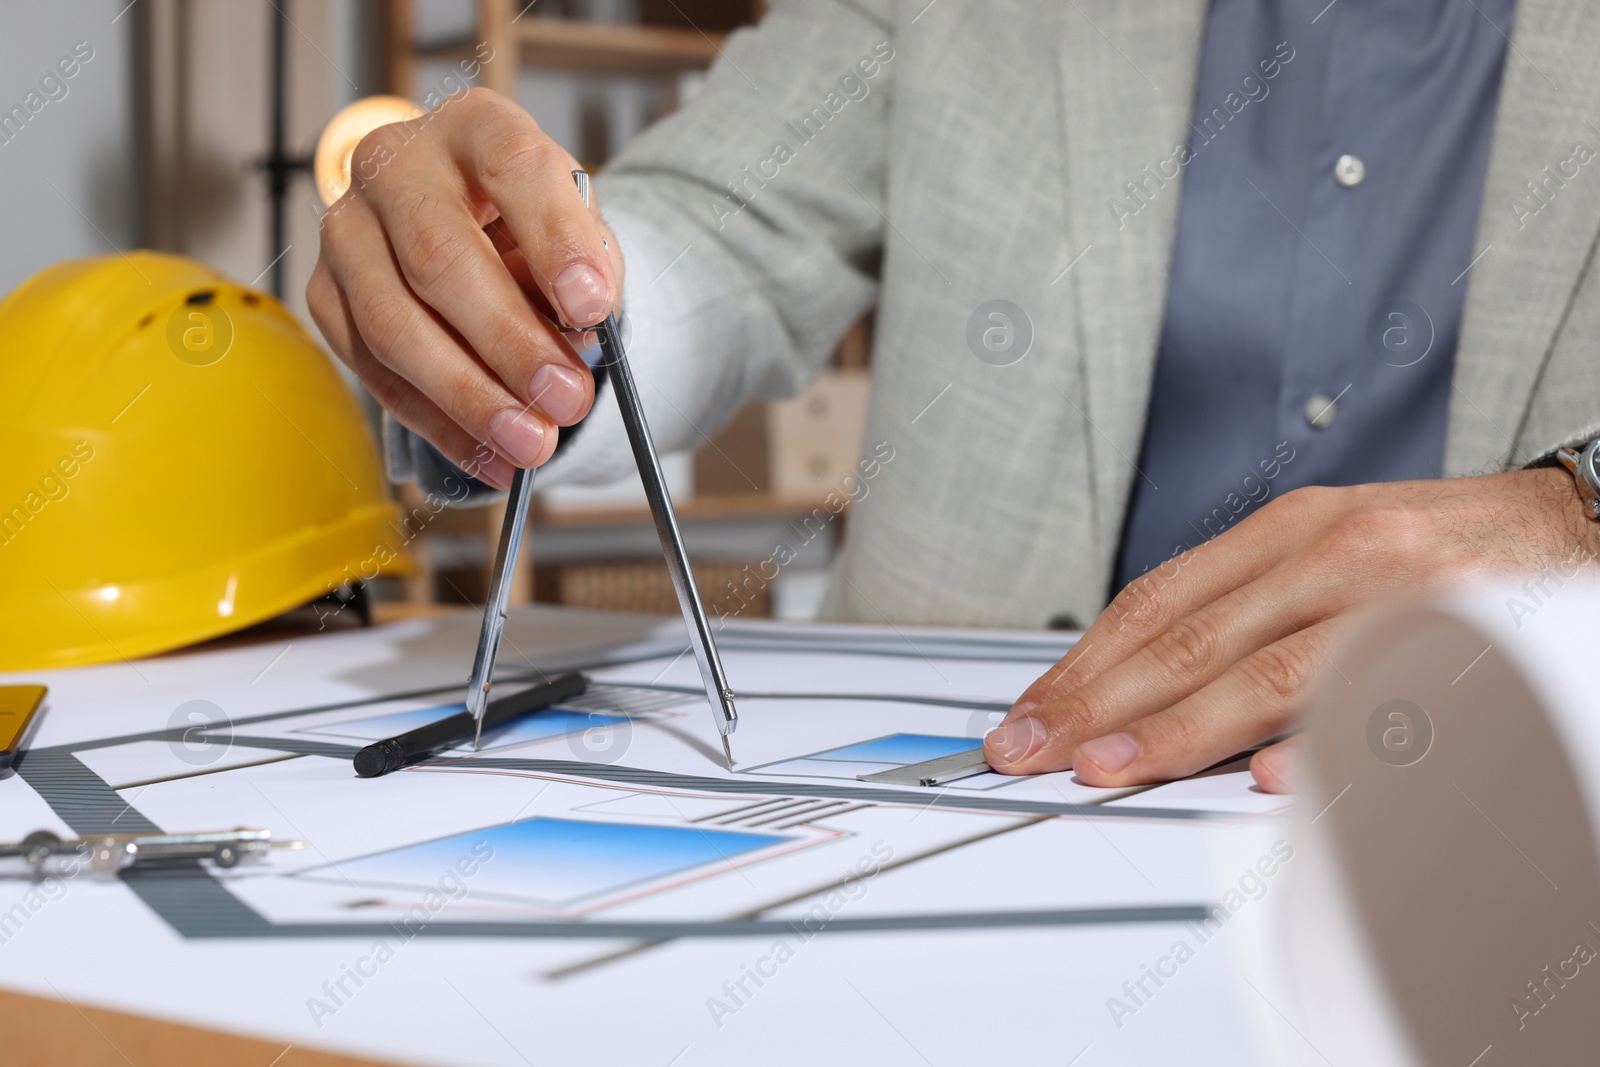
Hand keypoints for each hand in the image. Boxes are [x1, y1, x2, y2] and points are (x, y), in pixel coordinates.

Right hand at [306, 89, 623, 489]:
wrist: (477, 231)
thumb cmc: (534, 229)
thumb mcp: (580, 231)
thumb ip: (586, 270)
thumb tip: (575, 335)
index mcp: (475, 128)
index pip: (512, 167)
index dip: (554, 240)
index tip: (593, 308)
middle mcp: (396, 165)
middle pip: (441, 259)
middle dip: (510, 344)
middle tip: (567, 401)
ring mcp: (347, 228)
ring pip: (394, 325)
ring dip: (469, 398)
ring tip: (532, 444)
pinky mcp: (326, 292)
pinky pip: (374, 371)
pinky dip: (437, 424)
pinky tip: (489, 457)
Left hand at [983, 469, 1597, 791]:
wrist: (1574, 524)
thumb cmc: (1441, 546)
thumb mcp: (1329, 552)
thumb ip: (1244, 609)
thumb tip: (1139, 684)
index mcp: (1290, 529)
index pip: (1157, 600)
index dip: (1084, 664)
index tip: (1029, 716)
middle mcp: (1334, 552)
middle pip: (1191, 637)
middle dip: (1099, 702)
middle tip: (1036, 752)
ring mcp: (1396, 598)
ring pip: (1267, 671)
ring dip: (1179, 728)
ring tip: (1112, 766)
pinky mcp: (1460, 646)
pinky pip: (1377, 704)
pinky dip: (1319, 741)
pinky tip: (1264, 776)